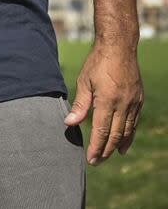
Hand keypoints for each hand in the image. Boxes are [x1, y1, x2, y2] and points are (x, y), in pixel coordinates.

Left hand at [64, 42, 143, 164]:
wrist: (119, 47)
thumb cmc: (97, 62)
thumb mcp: (84, 81)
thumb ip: (80, 105)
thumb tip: (69, 123)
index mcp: (107, 100)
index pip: (101, 131)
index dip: (96, 147)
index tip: (90, 159)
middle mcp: (123, 104)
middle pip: (115, 134)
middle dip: (105, 150)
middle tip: (97, 161)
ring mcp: (133, 103)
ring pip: (127, 131)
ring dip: (118, 145)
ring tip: (109, 155)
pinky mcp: (138, 100)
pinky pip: (134, 122)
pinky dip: (129, 135)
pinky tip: (124, 142)